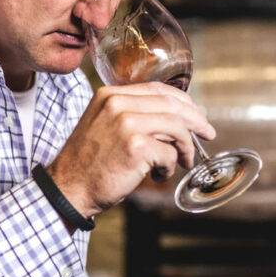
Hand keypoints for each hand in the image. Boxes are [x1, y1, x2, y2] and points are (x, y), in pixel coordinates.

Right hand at [48, 82, 214, 217]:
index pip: (158, 88)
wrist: (68, 187)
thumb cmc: (88, 163)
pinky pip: (168, 153)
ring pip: (176, 127)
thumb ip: (131, 114)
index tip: (196, 115)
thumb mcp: (104, 125)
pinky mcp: (135, 146)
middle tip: (207, 134)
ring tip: (182, 161)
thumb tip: (174, 118)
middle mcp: (117, 103)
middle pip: (172, 104)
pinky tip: (156, 175)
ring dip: (185, 147)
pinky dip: (168, 167)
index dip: (183, 102)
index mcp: (110, 95)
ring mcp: (126, 123)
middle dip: (196, 121)